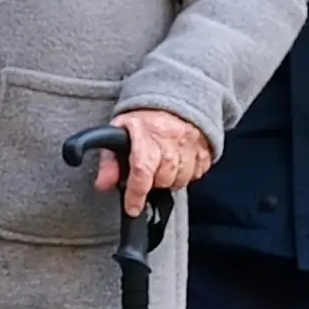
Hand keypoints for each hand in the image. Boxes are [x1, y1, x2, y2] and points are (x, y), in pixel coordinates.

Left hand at [92, 106, 215, 211]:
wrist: (174, 100)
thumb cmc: (145, 119)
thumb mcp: (119, 132)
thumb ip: (109, 161)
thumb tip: (103, 184)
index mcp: (146, 134)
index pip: (142, 169)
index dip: (136, 193)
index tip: (132, 208)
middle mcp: (171, 139)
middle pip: (163, 178)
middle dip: (153, 182)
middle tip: (148, 169)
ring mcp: (191, 145)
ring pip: (181, 180)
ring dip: (169, 179)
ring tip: (162, 164)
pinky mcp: (205, 151)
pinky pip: (196, 175)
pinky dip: (185, 174)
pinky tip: (177, 162)